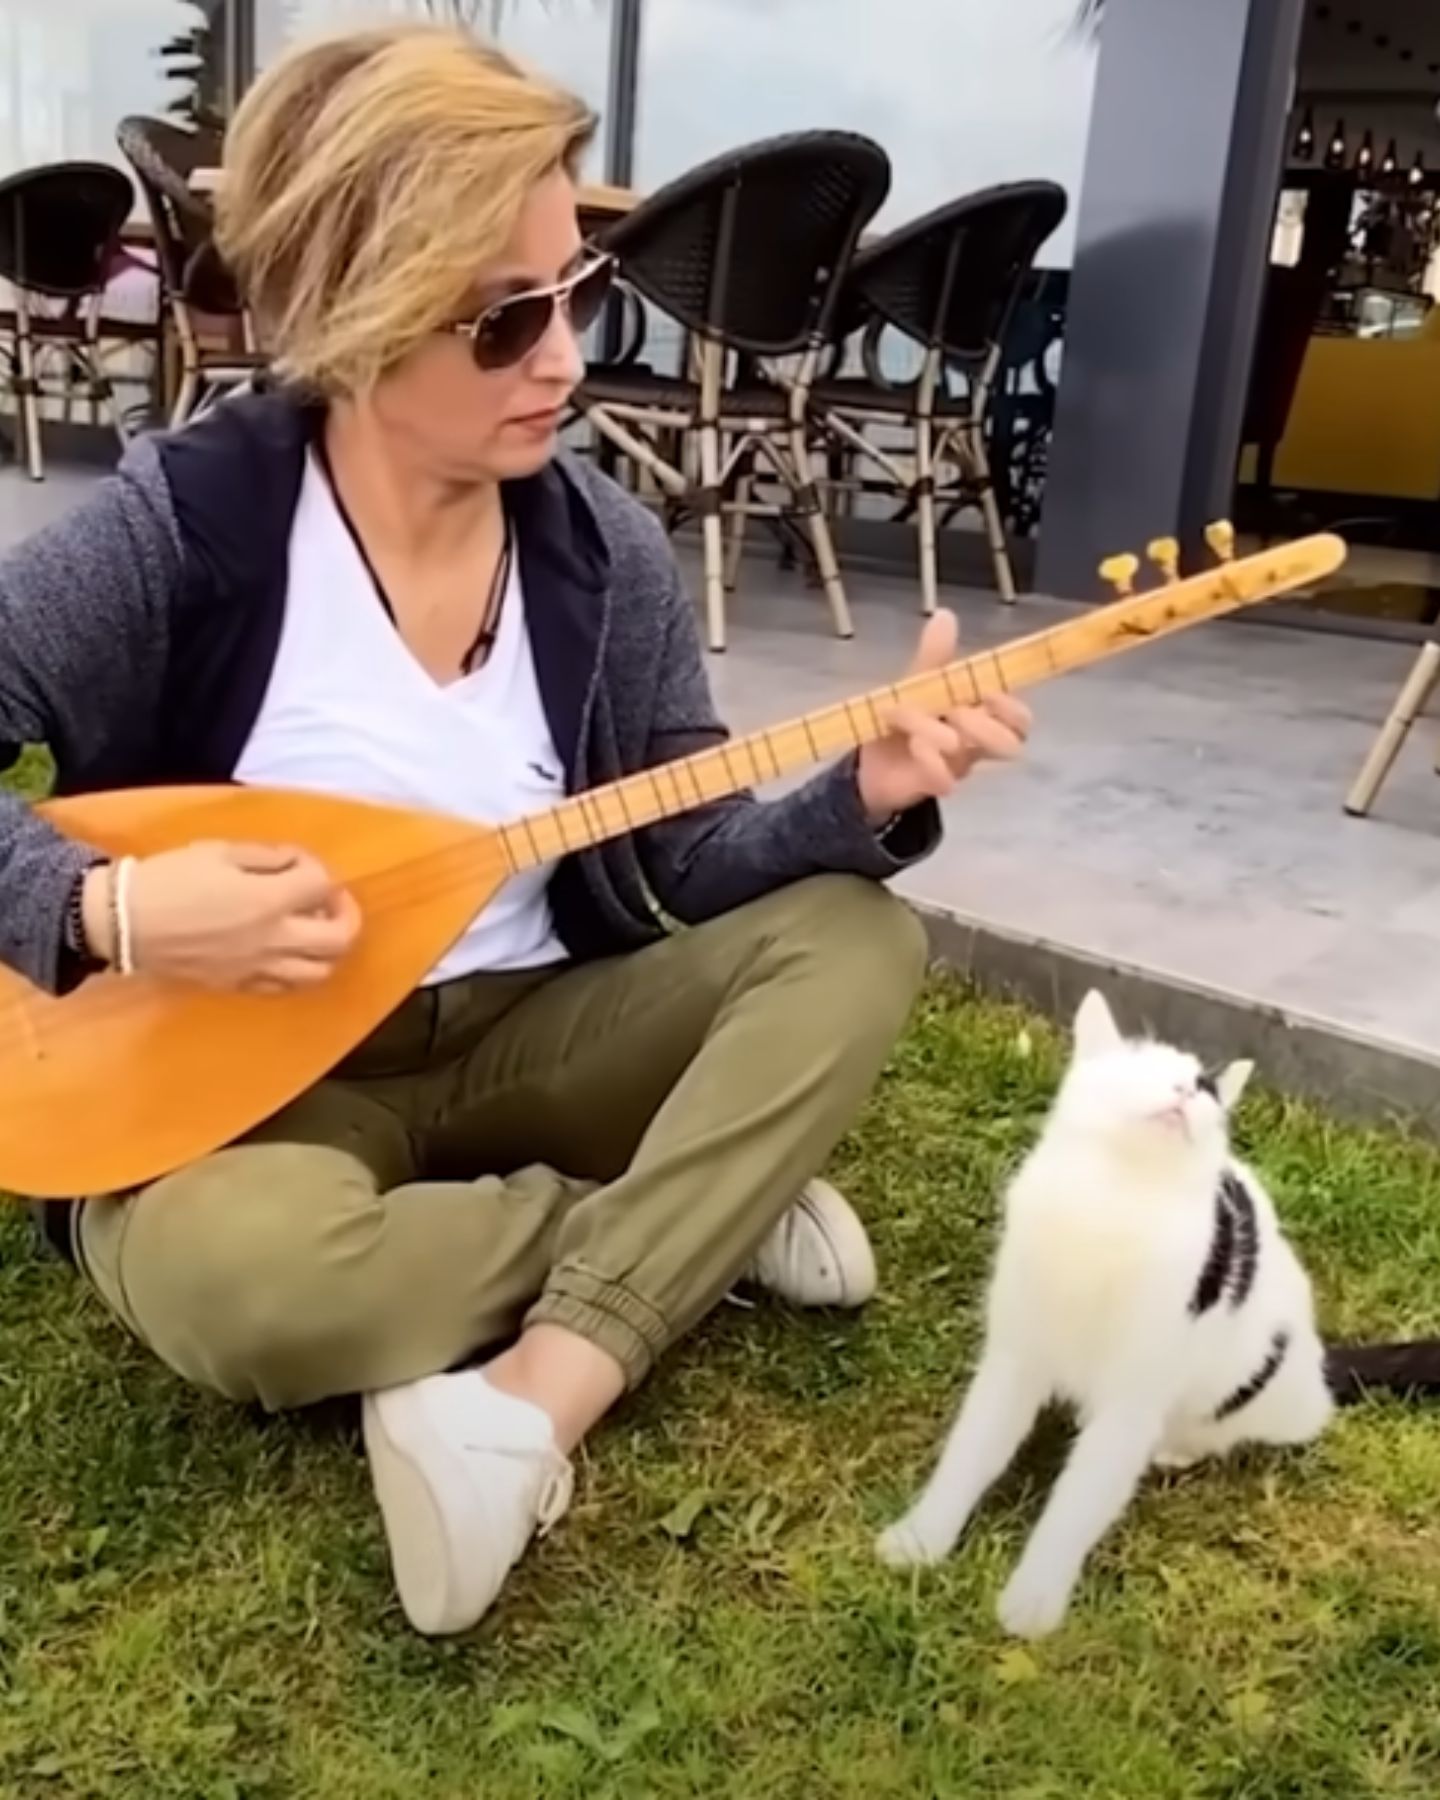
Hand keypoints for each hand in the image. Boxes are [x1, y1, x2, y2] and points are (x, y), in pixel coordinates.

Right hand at [82, 840, 360, 993]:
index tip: (295, 861)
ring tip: (312, 930)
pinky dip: (298, 970)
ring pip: (320, 972)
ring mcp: (260, 968)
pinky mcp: (241, 985)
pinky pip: (286, 987)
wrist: (125, 923)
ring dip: (327, 949)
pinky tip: (285, 953)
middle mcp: (274, 941)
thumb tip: (296, 864)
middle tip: (328, 901)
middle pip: (340, 939)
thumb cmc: (171, 878)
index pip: (323, 885)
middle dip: (344, 916)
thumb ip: (268, 857)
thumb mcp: (220, 851)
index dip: (316, 867)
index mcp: (270, 901)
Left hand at [856, 610, 1031, 825]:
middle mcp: (976, 741)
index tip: (985, 694)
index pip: (1020, 717)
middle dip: (985, 724)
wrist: (868, 760)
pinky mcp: (936, 784)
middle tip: (952, 713)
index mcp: (980, 713)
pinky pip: (947, 781)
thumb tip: (945, 615)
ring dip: (948, 738)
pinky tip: (913, 748)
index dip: (1012, 708)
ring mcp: (959, 765)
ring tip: (919, 732)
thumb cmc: (904, 721)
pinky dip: (930, 762)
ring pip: (975, 755)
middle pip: (1014, 740)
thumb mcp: (917, 683)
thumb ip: (935, 655)